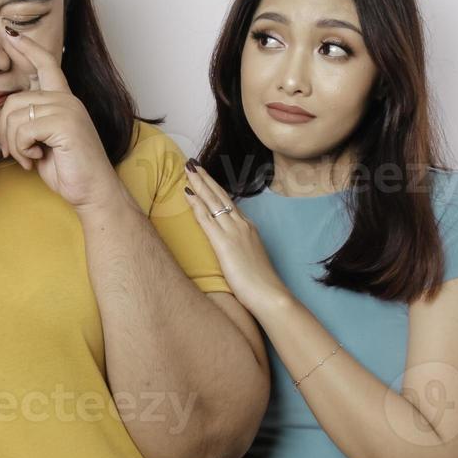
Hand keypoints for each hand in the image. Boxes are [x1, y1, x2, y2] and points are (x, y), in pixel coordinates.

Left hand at [0, 31, 119, 211]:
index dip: (28, 47)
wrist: (93, 191)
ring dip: (14, 144)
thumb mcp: (44, 141)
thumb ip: (31, 122)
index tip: (12, 33)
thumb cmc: (68, 170)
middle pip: (13, 101)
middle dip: (4, 131)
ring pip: (15, 116)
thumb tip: (6, 114)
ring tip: (28, 158)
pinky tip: (34, 159)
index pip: (46, 64)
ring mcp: (67, 109)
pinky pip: (23, 129)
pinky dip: (22, 149)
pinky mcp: (65, 123)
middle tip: (16, 153)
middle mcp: (67, 99)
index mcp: (64, 100)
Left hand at [182, 162, 290, 316]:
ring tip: (188, 169)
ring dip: (199, 184)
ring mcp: (233, 232)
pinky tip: (187, 193)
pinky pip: (206, 218)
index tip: (204, 177)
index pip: (228, 204)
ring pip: (213, 202)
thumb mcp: (250, 259)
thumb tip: (232, 249)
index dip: (215, 189)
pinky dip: (196, 204)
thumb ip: (241, 249)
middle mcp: (241, 225)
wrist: (270, 294)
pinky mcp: (223, 243)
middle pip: (220, 196)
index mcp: (248, 228)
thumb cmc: (260, 284)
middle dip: (205, 179)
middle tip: (192, 163)